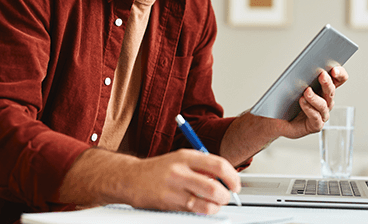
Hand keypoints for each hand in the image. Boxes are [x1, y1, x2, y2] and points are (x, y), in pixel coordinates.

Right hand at [124, 149, 240, 214]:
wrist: (131, 178)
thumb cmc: (159, 169)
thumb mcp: (180, 159)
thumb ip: (202, 166)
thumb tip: (225, 177)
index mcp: (186, 156)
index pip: (218, 165)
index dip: (232, 177)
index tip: (236, 184)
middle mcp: (180, 171)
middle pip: (214, 186)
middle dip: (226, 195)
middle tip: (227, 196)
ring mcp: (174, 188)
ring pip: (206, 203)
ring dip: (216, 206)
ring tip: (215, 204)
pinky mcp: (168, 203)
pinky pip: (193, 211)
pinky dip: (203, 211)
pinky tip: (202, 208)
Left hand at [281, 66, 348, 138]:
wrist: (277, 120)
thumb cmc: (287, 101)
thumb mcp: (293, 85)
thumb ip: (301, 76)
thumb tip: (302, 67)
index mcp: (324, 88)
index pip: (338, 79)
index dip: (339, 74)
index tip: (334, 69)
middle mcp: (326, 101)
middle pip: (331, 91)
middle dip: (327, 82)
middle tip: (321, 74)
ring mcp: (322, 114)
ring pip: (323, 105)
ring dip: (315, 97)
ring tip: (306, 91)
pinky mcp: (315, 125)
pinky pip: (315, 117)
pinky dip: (309, 109)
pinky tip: (302, 102)